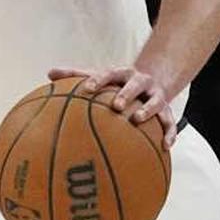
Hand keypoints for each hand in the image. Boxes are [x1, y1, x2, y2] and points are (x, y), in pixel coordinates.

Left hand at [48, 66, 177, 148]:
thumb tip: (49, 73)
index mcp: (121, 74)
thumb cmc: (116, 83)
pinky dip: (170, 133)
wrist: (151, 80)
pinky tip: (165, 146)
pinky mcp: (167, 110)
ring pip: (155, 102)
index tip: (87, 88)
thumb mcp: (99, 75)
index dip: (98, 80)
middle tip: (116, 105)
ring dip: (148, 110)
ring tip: (137, 120)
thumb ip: (76, 75)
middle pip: (134, 85)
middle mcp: (140, 82)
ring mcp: (155, 95)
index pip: (109, 73)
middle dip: (126, 94)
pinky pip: (170, 123)